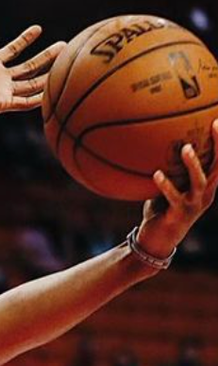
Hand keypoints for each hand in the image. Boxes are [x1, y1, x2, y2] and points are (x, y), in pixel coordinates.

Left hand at [0, 14, 64, 124]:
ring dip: (48, 74)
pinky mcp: (0, 104)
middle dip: (46, 56)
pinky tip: (52, 92)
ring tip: (65, 63)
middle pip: (29, 66)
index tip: (38, 28)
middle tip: (64, 45)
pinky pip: (24, 102)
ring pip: (31, 82)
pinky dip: (38, 98)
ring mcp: (1, 91)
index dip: (25, 39)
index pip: (14, 49)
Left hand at [136, 120, 217, 258]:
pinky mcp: (179, 214)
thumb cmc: (161, 211)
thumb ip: (167, 171)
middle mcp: (206, 194)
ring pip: (200, 181)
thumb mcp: (166, 188)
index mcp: (206, 186)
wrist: (156, 241)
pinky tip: (156, 174)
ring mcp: (194, 204)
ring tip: (186, 148)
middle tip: (215, 125)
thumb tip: (153, 147)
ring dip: (194, 165)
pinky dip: (166, 185)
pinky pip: (174, 197)